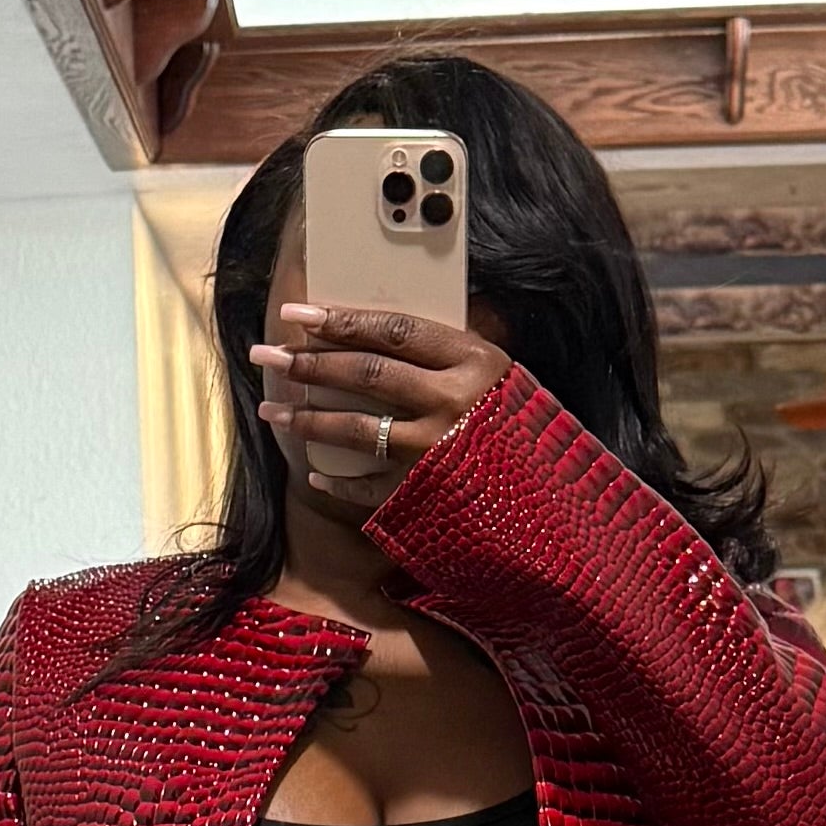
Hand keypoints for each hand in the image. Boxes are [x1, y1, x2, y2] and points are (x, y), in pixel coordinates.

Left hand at [248, 303, 500, 504]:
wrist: (558, 510)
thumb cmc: (523, 435)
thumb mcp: (500, 381)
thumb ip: (449, 359)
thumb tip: (378, 334)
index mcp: (475, 362)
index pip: (394, 330)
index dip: (341, 320)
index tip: (299, 315)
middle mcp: (454, 403)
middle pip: (366, 374)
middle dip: (309, 362)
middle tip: (267, 354)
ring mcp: (438, 452)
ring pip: (356, 427)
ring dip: (307, 417)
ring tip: (272, 409)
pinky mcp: (427, 495)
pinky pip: (368, 486)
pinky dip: (337, 480)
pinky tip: (314, 472)